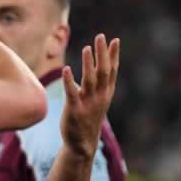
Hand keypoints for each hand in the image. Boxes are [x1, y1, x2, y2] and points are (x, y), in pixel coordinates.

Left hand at [59, 34, 119, 158]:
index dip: (114, 55)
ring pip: (90, 80)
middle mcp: (100, 96)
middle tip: (101, 37)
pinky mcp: (74, 110)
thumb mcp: (98, 99)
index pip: (113, 71)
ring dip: (89, 64)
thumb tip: (98, 63)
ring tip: (87, 48)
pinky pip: (72, 93)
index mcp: (106, 93)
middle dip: (103, 54)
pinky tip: (66, 69)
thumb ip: (99, 82)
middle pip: (104, 72)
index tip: (115, 39)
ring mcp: (88, 103)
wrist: (82, 143)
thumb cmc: (89, 117)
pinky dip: (69, 81)